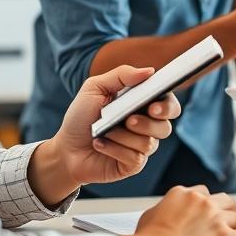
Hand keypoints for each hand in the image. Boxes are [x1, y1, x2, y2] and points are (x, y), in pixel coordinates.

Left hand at [50, 66, 180, 190]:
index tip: (154, 106)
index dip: (167, 106)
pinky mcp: (132, 164)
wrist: (66, 148)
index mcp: (143, 104)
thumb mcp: (95, 88)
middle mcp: (147, 125)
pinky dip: (114, 149)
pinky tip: (100, 144)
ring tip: (106, 131)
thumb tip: (149, 71)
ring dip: (124, 136)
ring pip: (149, 143)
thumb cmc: (82, 116)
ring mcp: (141, 146)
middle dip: (149, 123)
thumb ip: (121, 75)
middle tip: (130, 120)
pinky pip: (134, 158)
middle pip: (165, 126)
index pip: (168, 103)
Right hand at [126, 186, 235, 235]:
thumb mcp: (152, 213)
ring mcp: (214, 216)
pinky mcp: (223, 235)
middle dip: (232, 212)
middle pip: (227, 201)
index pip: (205, 192)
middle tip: (235, 224)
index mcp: (184, 193)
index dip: (210, 205)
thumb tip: (168, 212)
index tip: (212, 214)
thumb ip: (166, 207)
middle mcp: (202, 199)